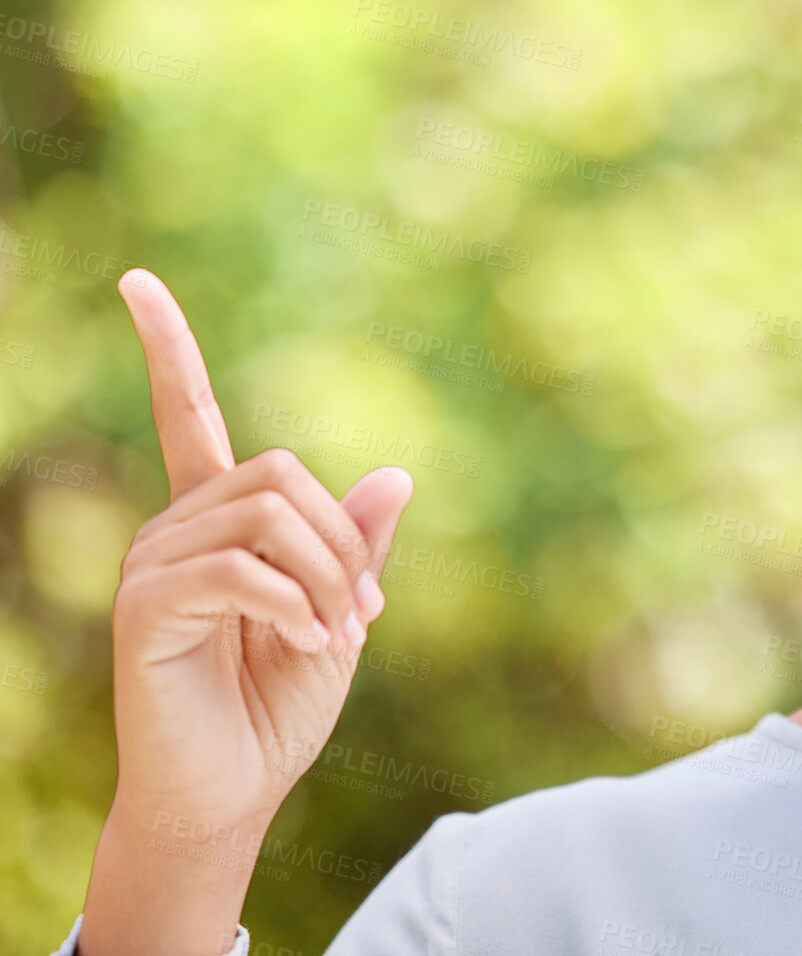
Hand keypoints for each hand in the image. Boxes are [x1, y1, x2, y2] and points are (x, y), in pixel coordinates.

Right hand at [78, 268, 414, 954]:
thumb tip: (394, 473)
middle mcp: (175, 528)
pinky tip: (308, 644)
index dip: (166, 349)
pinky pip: (241, 569)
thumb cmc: (278, 704)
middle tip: (362, 617)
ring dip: (327, 579)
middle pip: (278, 474)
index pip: (186, 415)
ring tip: (334, 638)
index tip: (137, 281)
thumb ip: (355, 548)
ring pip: (267, 514)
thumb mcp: (340, 614)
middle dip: (341, 544)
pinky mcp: (148, 608)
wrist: (232, 791)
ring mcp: (154, 564)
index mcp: (219, 521)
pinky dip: (296, 605)